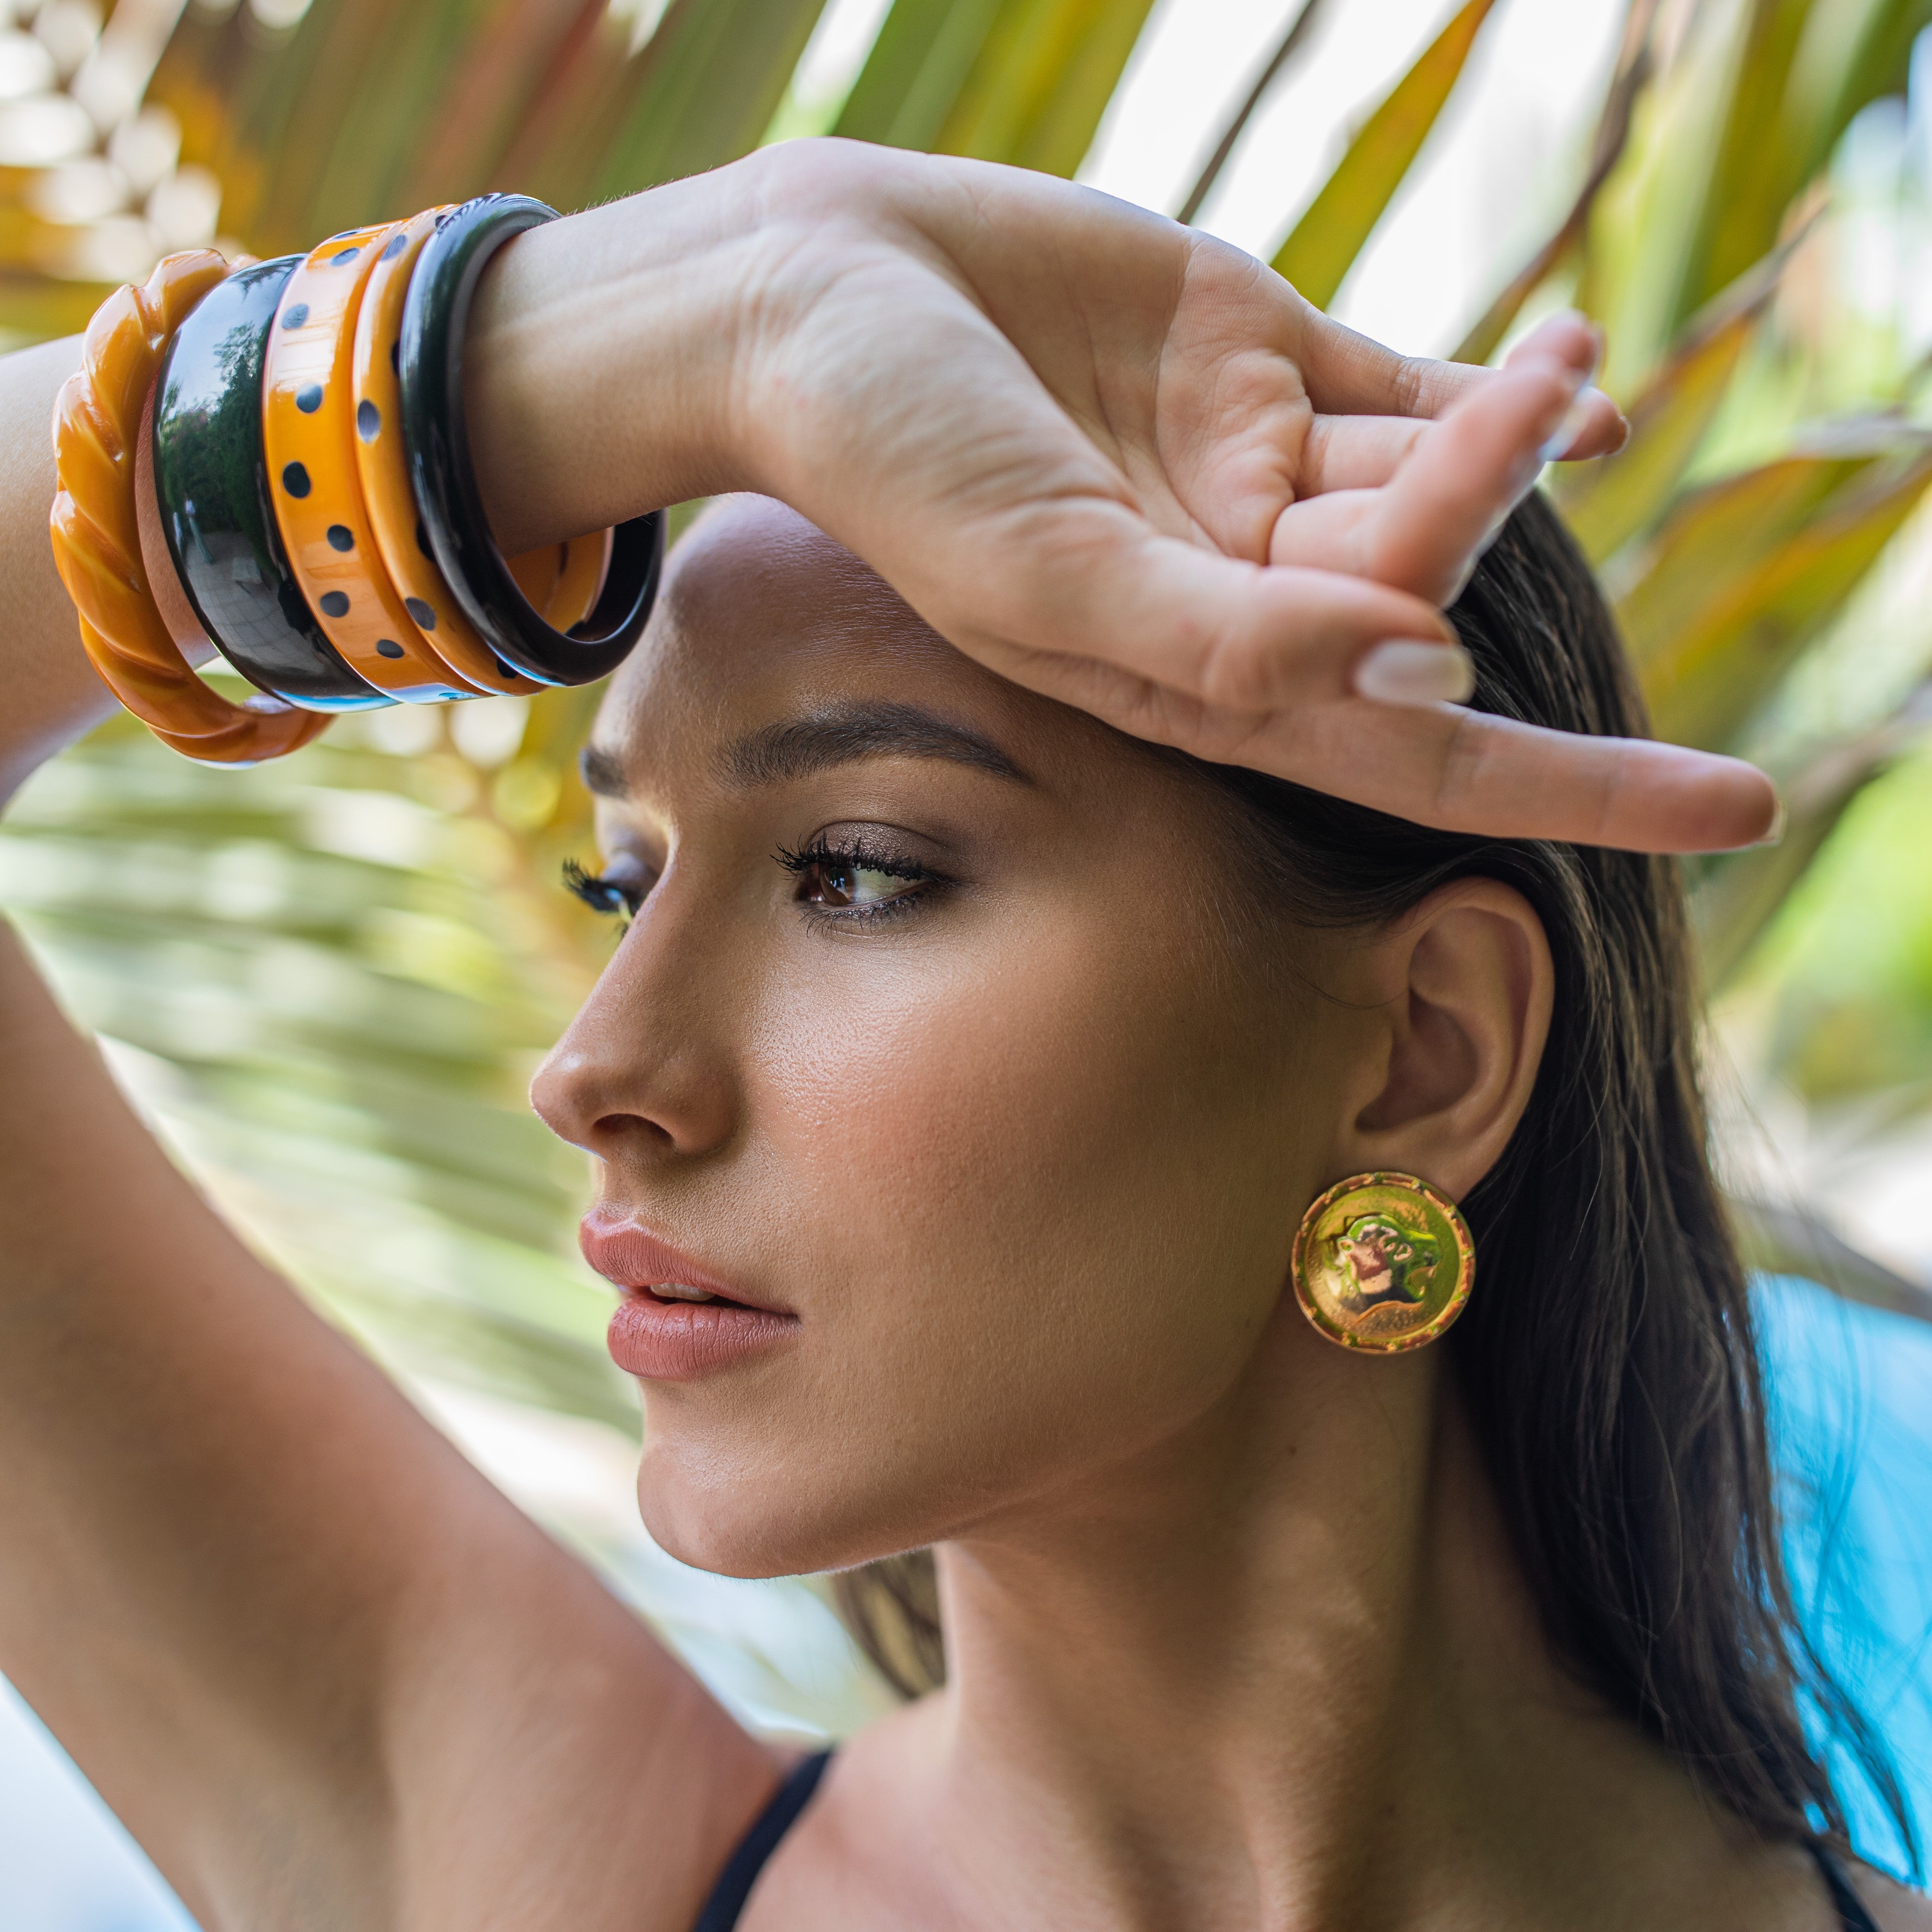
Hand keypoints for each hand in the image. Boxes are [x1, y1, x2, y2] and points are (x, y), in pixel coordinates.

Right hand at [469, 141, 1775, 853]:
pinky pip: (1408, 387)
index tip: (1732, 818)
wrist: (816, 301)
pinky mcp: (1252, 358)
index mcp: (1193, 677)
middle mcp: (1236, 589)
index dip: (1572, 790)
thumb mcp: (1051, 572)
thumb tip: (1425, 665)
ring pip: (1429, 477)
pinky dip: (1497, 393)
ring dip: (1508, 437)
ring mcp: (1250, 475)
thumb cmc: (897, 459)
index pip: (1413, 756)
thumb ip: (1225, 638)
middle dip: (1522, 565)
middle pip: (1433, 602)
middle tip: (1582, 492)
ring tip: (1564, 369)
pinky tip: (1577, 384)